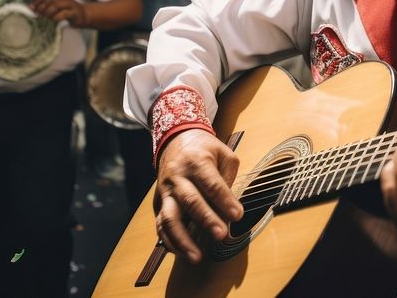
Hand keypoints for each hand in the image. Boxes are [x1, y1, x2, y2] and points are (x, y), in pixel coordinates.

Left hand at [29, 0, 87, 26]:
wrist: (82, 15)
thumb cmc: (65, 10)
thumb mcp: (54, 5)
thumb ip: (43, 5)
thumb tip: (30, 7)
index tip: (31, 7)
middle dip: (41, 7)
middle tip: (37, 14)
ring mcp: (70, 4)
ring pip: (56, 5)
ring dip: (48, 12)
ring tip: (46, 17)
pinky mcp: (75, 12)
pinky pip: (64, 14)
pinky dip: (57, 17)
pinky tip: (54, 20)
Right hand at [154, 129, 242, 263]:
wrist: (176, 140)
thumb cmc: (205, 150)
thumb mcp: (224, 154)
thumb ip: (228, 179)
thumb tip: (229, 209)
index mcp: (197, 162)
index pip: (212, 184)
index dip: (225, 201)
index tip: (237, 216)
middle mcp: (178, 177)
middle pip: (190, 201)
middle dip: (206, 220)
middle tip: (221, 235)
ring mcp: (166, 192)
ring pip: (169, 218)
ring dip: (183, 240)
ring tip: (197, 257)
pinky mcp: (159, 203)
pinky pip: (161, 226)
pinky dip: (170, 242)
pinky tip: (182, 253)